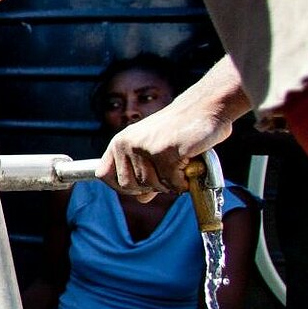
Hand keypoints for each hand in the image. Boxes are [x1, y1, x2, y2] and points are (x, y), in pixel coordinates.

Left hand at [97, 100, 233, 199]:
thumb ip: (146, 174)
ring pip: (152, 186)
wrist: (204, 109)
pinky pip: (172, 183)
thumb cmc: (180, 130)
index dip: (122, 186)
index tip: (141, 187)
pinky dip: (184, 182)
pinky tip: (190, 166)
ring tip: (181, 165)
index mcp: (119, 142)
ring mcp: (143, 147)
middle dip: (151, 187)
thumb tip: (141, 199)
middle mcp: (126, 144)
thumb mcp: (154, 149)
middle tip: (169, 174)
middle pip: (129, 186)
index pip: (104, 175)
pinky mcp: (163, 152)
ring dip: (171, 183)